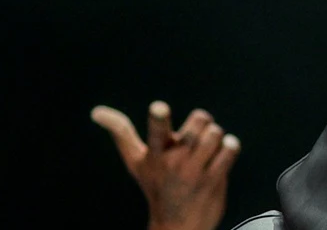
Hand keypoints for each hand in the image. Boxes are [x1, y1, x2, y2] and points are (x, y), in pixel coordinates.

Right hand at [92, 100, 240, 229]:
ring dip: (215, 137)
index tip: (159, 108)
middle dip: (202, 123)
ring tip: (207, 149)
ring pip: (216, 133)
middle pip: (200, 120)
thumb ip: (120, 132)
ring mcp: (195, 172)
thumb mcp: (136, 162)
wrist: (178, 227)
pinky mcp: (214, 180)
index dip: (159, 118)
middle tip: (196, 136)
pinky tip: (221, 156)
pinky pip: (230, 148)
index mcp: (155, 154)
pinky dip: (229, 147)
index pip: (156, 131)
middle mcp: (174, 161)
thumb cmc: (156, 186)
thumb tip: (96, 111)